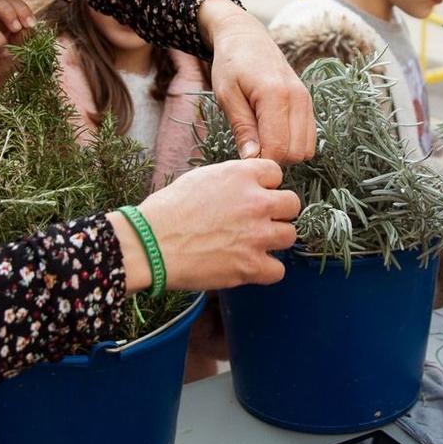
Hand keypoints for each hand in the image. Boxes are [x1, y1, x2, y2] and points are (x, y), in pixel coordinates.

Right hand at [118, 158, 300, 289]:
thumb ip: (230, 180)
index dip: (266, 185)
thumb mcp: (199, 178)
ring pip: (289, 235)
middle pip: (292, 204)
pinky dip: (266, 270)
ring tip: (253, 244)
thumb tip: (242, 187)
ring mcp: (257, 235)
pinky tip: (250, 266)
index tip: (255, 195)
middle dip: (278, 212)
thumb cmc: (166, 210)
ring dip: (274, 240)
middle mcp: (256, 202)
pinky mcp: (251, 266)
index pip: (276, 173)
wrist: (150, 244)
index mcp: (241, 175)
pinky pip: (278, 270)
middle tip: (259, 221)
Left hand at [201, 0, 314, 162]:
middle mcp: (298, 98)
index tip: (243, 156)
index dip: (261, 160)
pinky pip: (309, 138)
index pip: (278, 147)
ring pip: (306, 148)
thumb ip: (242, 127)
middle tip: (251, 148)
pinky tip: (272, 134)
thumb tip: (252, 159)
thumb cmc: (231, 64)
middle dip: (274, 158)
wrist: (247, 38)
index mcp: (275, 95)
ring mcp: (307, 100)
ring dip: (285, 152)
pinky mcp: (308, 103)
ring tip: (261, 140)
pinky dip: (293, 143)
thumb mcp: (227, 96)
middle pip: (296, 152)